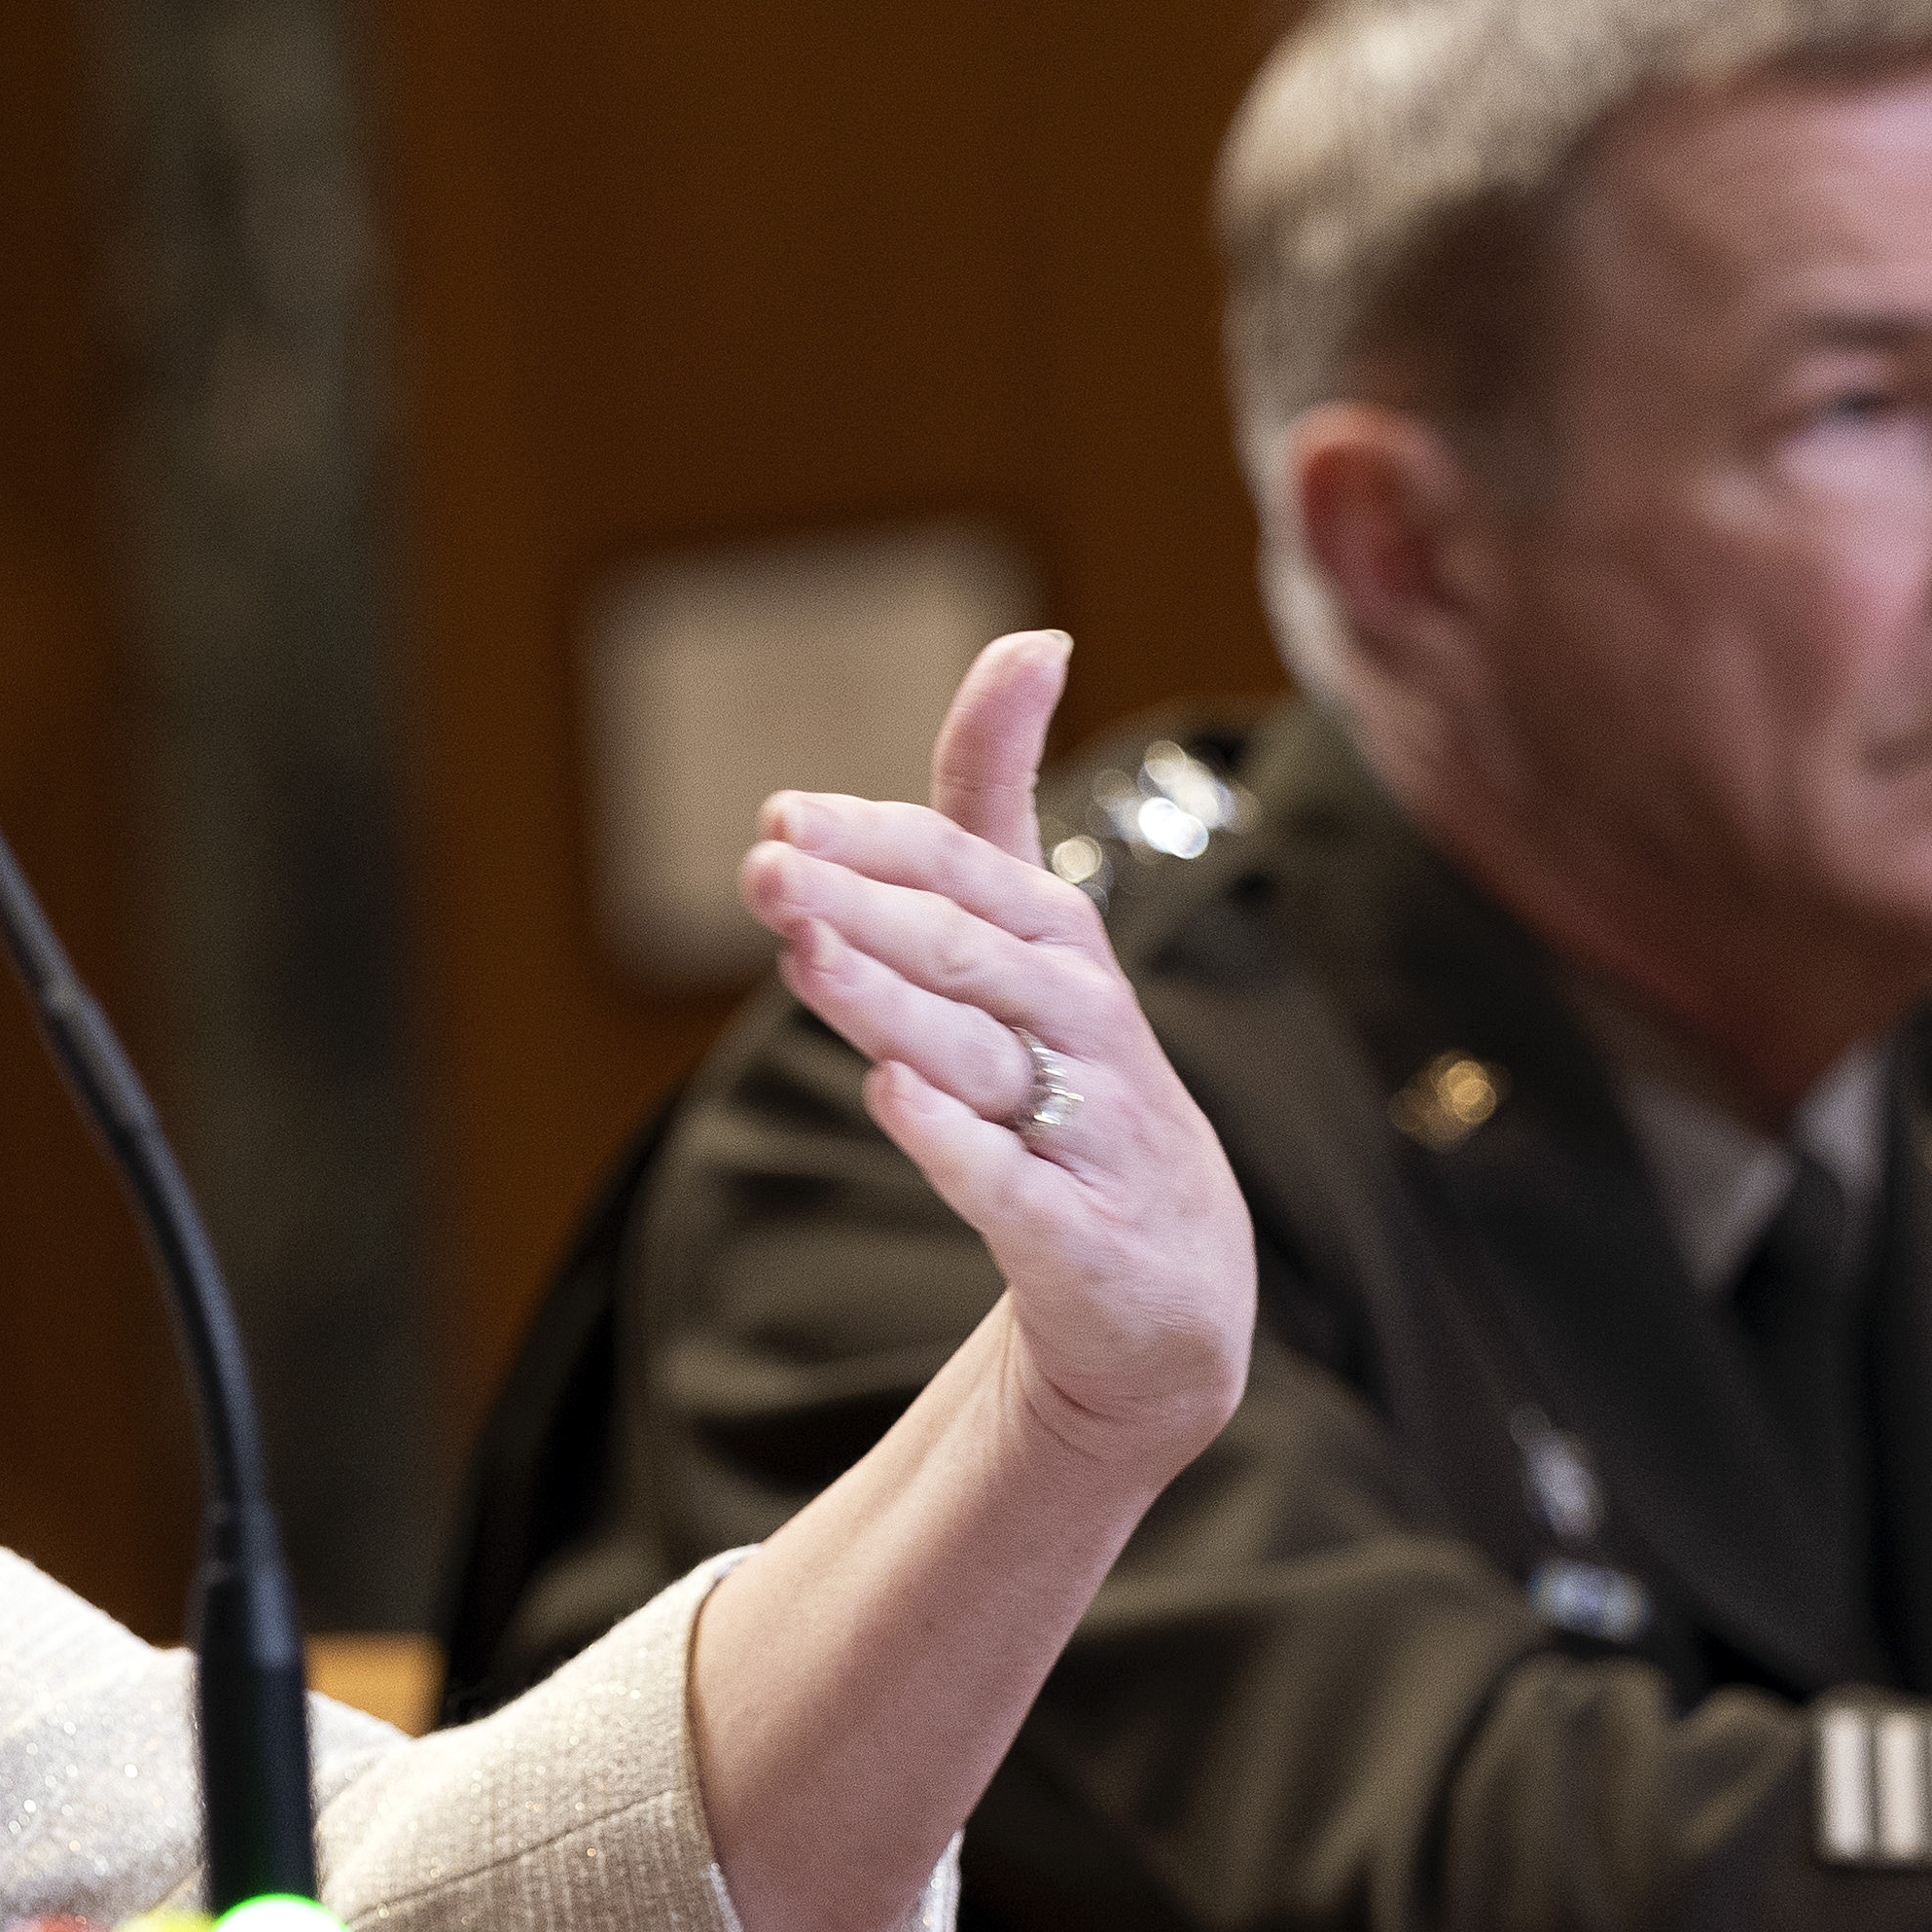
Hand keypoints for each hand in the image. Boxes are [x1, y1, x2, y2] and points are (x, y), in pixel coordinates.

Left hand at [738, 631, 1251, 1484]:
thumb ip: (999, 805)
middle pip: (967, 953)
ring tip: (802, 953)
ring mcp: (1090, 1133)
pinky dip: (955, 1142)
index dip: (880, 839)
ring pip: (983, 1055)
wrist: (1166, 1291)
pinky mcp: (1083, 1238)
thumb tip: (1029, 640)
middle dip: (866, 906)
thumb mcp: (1036, 945)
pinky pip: (1014, 1185)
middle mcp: (1083, 1028)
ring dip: (889, 1003)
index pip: (969, 872)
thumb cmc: (1074, 1088)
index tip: (781, 813)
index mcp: (1061, 952)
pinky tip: (890, 1096)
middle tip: (765, 868)